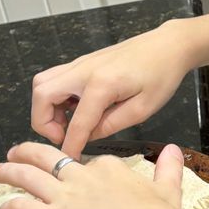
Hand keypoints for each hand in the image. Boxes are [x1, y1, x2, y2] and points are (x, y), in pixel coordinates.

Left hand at [0, 142, 186, 208]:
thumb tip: (175, 151)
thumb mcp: (169, 188)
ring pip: (26, 177)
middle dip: (28, 153)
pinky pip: (21, 208)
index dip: (77, 168)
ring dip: (7, 173)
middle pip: (47, 158)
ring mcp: (64, 196)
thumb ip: (168, 169)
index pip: (88, 163)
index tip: (73, 175)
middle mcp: (81, 176)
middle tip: (15, 153)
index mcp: (108, 168)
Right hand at [31, 20, 198, 158]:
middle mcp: (84, 70)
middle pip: (41, 94)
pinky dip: (54, 98)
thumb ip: (111, 125)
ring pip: (42, 84)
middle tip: (63, 136)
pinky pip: (53, 79)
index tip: (69, 162)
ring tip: (67, 124)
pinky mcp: (81, 63)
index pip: (76, 123)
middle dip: (44, 123)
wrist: (167, 46)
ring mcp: (80, 63)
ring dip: (46, 108)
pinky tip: (74, 110)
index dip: (69, 147)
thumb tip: (88, 137)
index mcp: (103, 83)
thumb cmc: (161, 75)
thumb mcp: (142, 109)